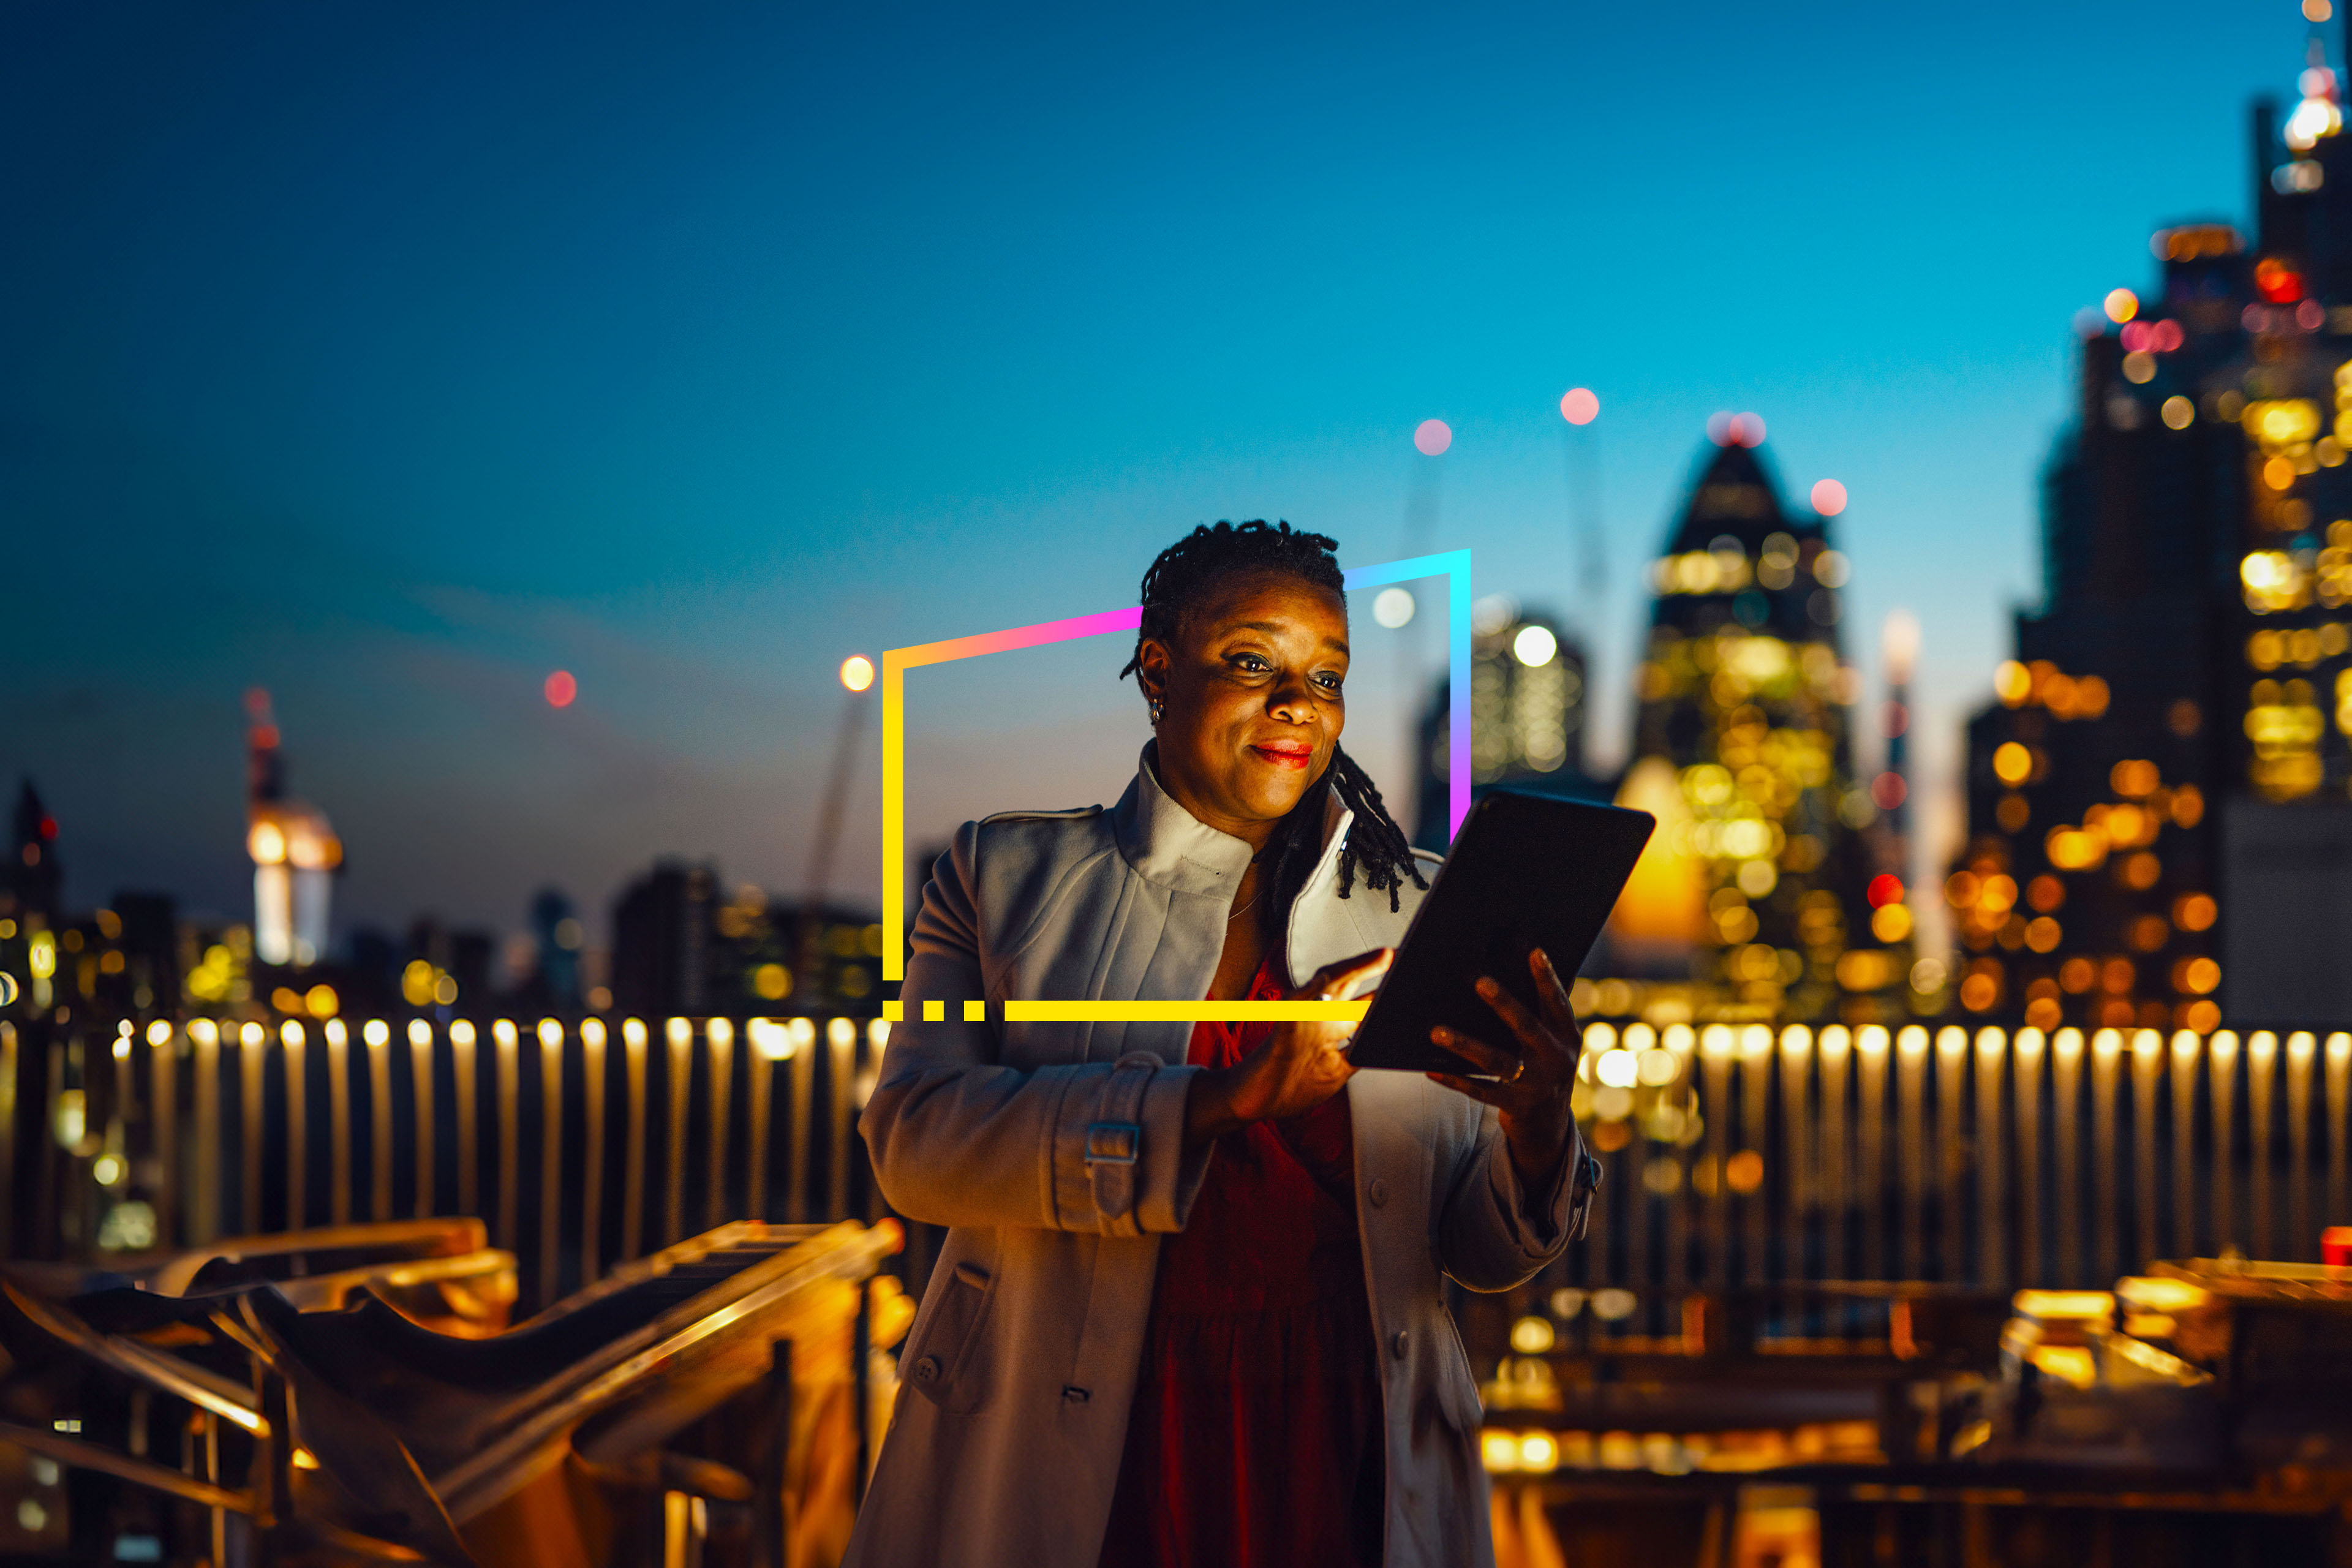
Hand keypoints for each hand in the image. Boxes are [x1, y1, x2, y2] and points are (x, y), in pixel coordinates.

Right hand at [1184, 948, 1390, 1144]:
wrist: (1251, 1101)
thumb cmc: (1289, 1085)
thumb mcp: (1336, 1070)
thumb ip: (1357, 1052)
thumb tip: (1385, 1041)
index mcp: (1331, 1027)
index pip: (1362, 1001)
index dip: (1384, 986)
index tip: (1405, 972)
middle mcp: (1318, 1019)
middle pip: (1349, 984)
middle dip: (1374, 967)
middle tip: (1398, 952)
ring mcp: (1299, 1023)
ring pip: (1327, 986)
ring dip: (1354, 968)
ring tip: (1380, 957)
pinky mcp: (1282, 1034)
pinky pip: (1293, 1011)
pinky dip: (1308, 995)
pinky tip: (1321, 982)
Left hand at [1426, 948, 1583, 1191]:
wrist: (1549, 1124)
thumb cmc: (1542, 1065)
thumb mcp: (1552, 1041)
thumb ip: (1539, 1013)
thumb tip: (1510, 968)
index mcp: (1567, 1036)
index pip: (1557, 1003)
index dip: (1547, 978)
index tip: (1535, 951)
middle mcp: (1556, 1059)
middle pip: (1526, 1027)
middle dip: (1504, 1004)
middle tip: (1479, 981)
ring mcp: (1536, 1085)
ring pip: (1496, 1062)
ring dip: (1465, 1045)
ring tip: (1436, 1031)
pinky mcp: (1515, 1106)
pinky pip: (1480, 1091)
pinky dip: (1454, 1080)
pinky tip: (1431, 1069)